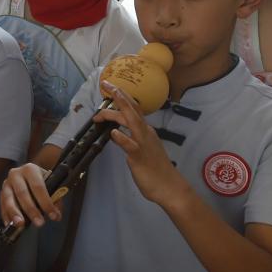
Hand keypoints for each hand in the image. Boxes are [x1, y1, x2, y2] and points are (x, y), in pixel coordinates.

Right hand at [0, 164, 58, 227]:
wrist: (28, 176)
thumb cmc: (41, 182)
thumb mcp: (51, 185)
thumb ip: (56, 199)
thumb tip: (56, 215)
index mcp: (30, 169)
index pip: (38, 186)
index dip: (46, 202)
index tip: (53, 216)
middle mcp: (16, 174)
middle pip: (22, 193)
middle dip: (31, 210)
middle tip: (39, 223)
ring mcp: (6, 183)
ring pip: (8, 199)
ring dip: (14, 213)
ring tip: (20, 225)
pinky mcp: (1, 193)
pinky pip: (2, 206)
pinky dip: (6, 216)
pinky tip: (10, 225)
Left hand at [97, 81, 186, 206]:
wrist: (169, 187)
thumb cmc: (155, 168)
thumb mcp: (143, 147)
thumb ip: (132, 137)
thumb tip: (118, 131)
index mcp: (145, 130)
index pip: (134, 109)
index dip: (122, 96)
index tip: (110, 85)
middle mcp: (145, 133)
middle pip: (132, 110)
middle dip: (118, 96)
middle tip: (105, 85)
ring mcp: (143, 144)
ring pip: (131, 123)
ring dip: (115, 114)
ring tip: (101, 110)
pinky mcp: (140, 157)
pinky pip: (131, 146)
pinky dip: (122, 138)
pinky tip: (114, 133)